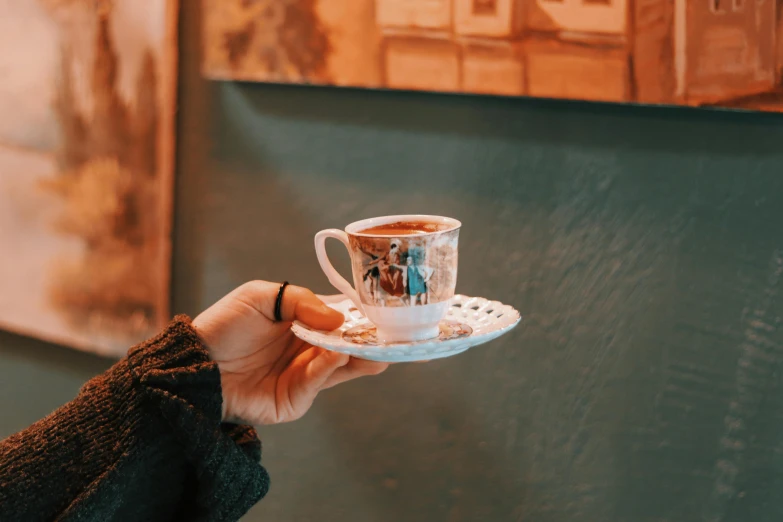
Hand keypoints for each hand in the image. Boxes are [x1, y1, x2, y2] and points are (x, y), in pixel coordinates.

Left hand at [192, 281, 388, 424]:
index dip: (362, 315)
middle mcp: (309, 350)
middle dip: (372, 339)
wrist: (192, 364)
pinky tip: (338, 351)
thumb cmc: (224, 325)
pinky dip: (329, 367)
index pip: (342, 319)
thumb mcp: (261, 296)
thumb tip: (339, 319)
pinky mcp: (294, 400)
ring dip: (360, 354)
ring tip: (377, 344)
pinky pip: (318, 382)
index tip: (386, 309)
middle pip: (350, 345)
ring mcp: (304, 377)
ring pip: (342, 366)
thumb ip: (300, 301)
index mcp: (304, 323)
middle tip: (396, 332)